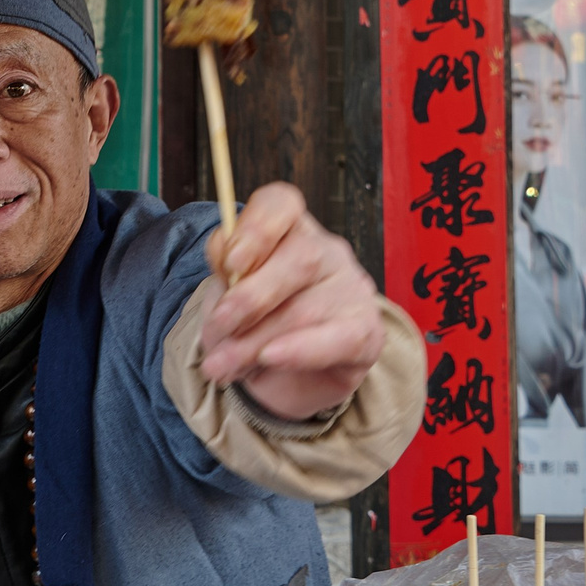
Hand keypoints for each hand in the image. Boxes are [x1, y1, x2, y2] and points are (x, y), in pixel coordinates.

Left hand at [197, 183, 387, 422]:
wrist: (282, 380)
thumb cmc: (253, 326)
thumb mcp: (227, 298)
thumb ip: (224, 275)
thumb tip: (224, 259)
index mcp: (288, 231)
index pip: (282, 204)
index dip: (256, 228)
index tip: (231, 262)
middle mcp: (327, 253)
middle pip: (300, 258)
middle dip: (250, 299)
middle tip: (218, 328)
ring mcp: (351, 291)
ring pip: (307, 308)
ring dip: (255, 341)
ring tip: (222, 365)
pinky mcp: (367, 333)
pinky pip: (338, 340)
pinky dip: (300, 350)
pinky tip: (271, 358)